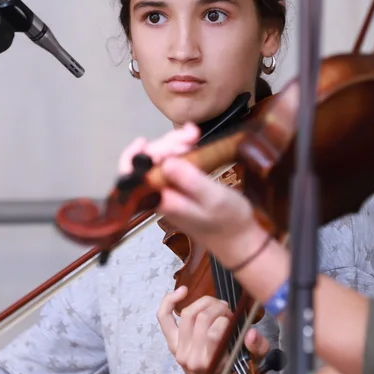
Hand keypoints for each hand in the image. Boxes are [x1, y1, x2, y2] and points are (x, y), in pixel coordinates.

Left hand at [117, 125, 268, 269]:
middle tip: (192, 136)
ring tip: (195, 135)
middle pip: (148, 163)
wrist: (238, 238)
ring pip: (161, 160)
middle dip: (166, 144)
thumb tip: (165, 162)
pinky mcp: (180, 186)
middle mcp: (159, 195)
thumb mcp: (214, 198)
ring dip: (175, 144)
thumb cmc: (228, 220)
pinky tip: (193, 140)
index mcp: (161, 200)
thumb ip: (190, 181)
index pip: (134, 177)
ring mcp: (169, 190)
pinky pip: (174, 163)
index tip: (151, 142)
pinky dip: (182, 149)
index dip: (137, 156)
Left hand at [157, 287, 270, 373]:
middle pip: (202, 318)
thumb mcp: (252, 362)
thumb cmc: (234, 373)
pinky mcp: (171, 343)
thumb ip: (257, 348)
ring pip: (188, 313)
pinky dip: (170, 301)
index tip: (234, 320)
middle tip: (227, 311)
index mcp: (210, 362)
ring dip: (204, 303)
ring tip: (215, 306)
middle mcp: (190, 357)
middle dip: (218, 308)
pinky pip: (164, 317)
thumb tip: (251, 333)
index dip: (227, 319)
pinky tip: (182, 291)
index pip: (216, 330)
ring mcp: (178, 349)